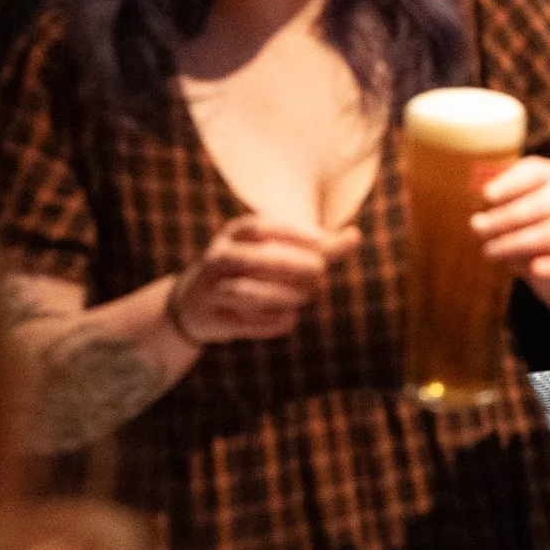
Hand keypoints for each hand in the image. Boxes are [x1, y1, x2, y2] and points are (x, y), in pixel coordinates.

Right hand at [168, 215, 360, 343]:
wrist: (192, 303)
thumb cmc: (249, 269)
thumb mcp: (274, 249)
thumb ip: (317, 245)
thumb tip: (356, 235)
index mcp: (234, 234)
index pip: (261, 227)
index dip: (291, 232)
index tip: (321, 239)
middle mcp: (219, 258)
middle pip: (254, 259)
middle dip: (290, 265)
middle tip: (320, 272)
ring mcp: (212, 289)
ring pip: (246, 292)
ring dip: (281, 296)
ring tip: (304, 298)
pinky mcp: (213, 319)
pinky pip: (244, 322)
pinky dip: (270, 321)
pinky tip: (289, 318)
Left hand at [472, 156, 549, 277]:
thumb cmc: (516, 214)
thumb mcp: (503, 201)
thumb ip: (491, 208)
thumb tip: (478, 224)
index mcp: (546, 174)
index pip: (534, 173)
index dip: (510, 184)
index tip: (487, 195)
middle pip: (539, 206)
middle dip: (504, 219)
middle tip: (477, 229)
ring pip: (548, 234)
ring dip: (514, 244)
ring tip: (489, 251)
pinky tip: (535, 268)